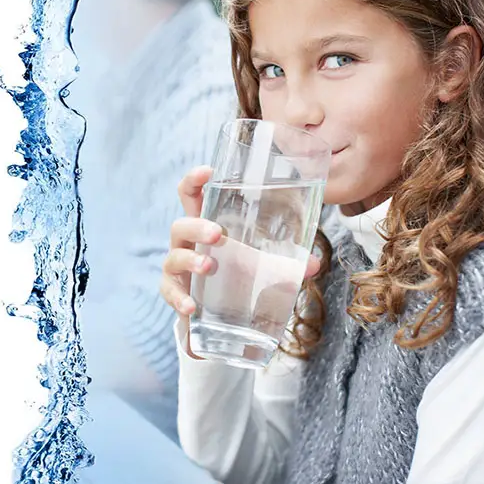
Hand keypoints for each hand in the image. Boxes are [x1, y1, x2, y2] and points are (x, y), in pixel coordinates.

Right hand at [159, 166, 320, 358]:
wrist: (214, 312)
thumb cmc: (234, 274)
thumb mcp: (259, 264)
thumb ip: (284, 262)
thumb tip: (314, 264)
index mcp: (205, 225)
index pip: (191, 196)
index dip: (194, 181)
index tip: (208, 171)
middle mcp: (187, 243)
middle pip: (180, 224)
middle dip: (197, 225)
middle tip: (218, 233)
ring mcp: (177, 268)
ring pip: (174, 256)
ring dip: (190, 259)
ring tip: (208, 266)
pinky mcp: (174, 292)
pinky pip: (170, 292)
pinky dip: (179, 298)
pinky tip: (191, 306)